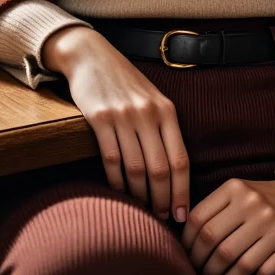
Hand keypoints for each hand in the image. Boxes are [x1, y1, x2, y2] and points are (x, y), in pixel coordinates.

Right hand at [41, 25, 189, 223]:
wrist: (92, 55)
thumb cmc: (125, 82)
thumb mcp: (153, 98)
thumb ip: (164, 128)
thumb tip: (174, 172)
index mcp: (166, 110)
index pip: (181, 159)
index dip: (183, 191)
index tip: (182, 214)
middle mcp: (148, 113)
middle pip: (160, 169)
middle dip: (162, 200)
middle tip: (161, 218)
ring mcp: (124, 115)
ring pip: (136, 168)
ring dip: (139, 196)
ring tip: (141, 210)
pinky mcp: (100, 118)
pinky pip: (112, 159)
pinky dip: (116, 182)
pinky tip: (118, 192)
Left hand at [181, 172, 274, 274]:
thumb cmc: (261, 197)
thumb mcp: (237, 191)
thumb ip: (213, 208)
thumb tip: (185, 239)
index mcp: (236, 188)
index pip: (199, 219)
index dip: (187, 242)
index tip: (186, 253)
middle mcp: (255, 204)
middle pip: (214, 242)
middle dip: (200, 263)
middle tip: (199, 271)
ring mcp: (274, 225)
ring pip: (236, 262)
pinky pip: (260, 271)